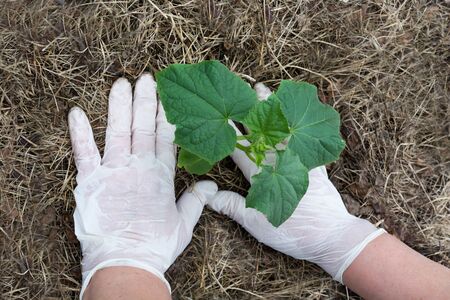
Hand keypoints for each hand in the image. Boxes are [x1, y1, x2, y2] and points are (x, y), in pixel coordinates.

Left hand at [68, 74, 217, 296]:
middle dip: (145, 100)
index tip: (166, 95)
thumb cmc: (156, 245)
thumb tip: (211, 184)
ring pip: (118, 131)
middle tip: (146, 77)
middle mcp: (139, 166)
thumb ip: (197, 200)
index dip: (166, 114)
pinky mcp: (91, 180)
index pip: (166, 137)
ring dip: (119, 106)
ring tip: (121, 83)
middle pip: (143, 127)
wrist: (127, 262)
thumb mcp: (184, 223)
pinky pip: (84, 152)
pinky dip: (80, 132)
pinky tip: (76, 112)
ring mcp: (114, 171)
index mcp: (161, 175)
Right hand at [207, 83, 384, 282]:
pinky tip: (299, 114)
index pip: (241, 149)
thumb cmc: (292, 232)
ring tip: (268, 92)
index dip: (230, 132)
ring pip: (283, 130)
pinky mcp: (316, 165)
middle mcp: (280, 162)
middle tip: (248, 88)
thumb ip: (232, 207)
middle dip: (254, 110)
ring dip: (274, 110)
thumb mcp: (256, 225)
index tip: (222, 115)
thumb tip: (209, 196)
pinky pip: (307, 139)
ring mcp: (299, 161)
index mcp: (261, 176)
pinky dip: (302, 125)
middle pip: (263, 132)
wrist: (331, 236)